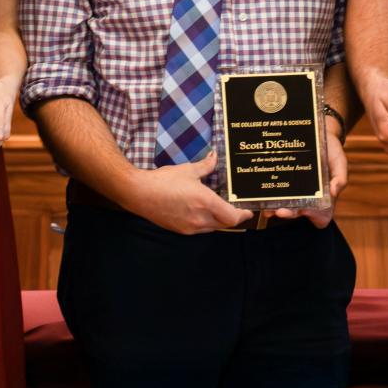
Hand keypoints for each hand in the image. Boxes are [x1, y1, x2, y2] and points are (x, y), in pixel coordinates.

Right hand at [123, 151, 248, 234]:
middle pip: (225, 224)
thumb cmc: (163, 181)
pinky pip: (200, 230)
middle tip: (236, 208)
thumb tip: (215, 157)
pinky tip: (202, 213)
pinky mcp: (181, 230)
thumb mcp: (187, 170)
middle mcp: (200, 218)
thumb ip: (206, 166)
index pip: (232, 217)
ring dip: (219, 221)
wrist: (139, 193)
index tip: (248, 210)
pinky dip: (206, 223)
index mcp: (205, 202)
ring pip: (213, 228)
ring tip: (220, 209)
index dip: (243, 215)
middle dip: (232, 217)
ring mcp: (190, 227)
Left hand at [273, 130, 348, 228]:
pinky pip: (274, 189)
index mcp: (323, 196)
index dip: (313, 217)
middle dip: (289, 213)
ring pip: (284, 204)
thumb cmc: (331, 151)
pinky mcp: (283, 179)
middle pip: (298, 212)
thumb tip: (334, 192)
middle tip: (281, 211)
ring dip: (274, 208)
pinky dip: (267, 194)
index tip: (307, 211)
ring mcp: (293, 189)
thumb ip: (340, 177)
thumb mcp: (340, 162)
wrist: (317, 133)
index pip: (320, 216)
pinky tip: (261, 194)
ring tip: (268, 208)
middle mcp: (307, 196)